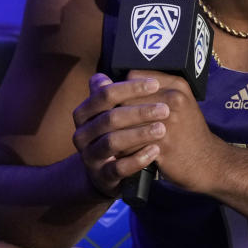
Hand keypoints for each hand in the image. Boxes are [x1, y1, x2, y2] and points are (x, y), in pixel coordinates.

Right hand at [71, 73, 169, 197]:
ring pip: (112, 142)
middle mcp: (82, 134)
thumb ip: (115, 93)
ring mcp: (90, 157)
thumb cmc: (114, 134)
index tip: (155, 84)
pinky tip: (155, 150)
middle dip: (140, 111)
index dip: (131, 88)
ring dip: (139, 134)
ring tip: (162, 129)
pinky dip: (138, 158)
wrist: (106, 173)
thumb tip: (122, 70)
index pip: (105, 94)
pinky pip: (118, 168)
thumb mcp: (111, 113)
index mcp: (83, 113)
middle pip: (110, 117)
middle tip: (165, 109)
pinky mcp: (102, 177)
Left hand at [120, 70, 227, 193]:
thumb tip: (117, 83)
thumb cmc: (187, 131)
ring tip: (111, 138)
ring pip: (125, 121)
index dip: (121, 89)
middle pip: (126, 98)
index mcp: (176, 84)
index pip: (133, 77)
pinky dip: (123, 150)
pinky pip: (131, 144)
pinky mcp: (162, 144)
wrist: (208, 161)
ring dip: (115, 132)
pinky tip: (121, 153)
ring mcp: (168, 122)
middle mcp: (173, 99)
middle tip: (107, 122)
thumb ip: (154, 90)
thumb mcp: (179, 102)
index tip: (115, 100)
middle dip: (114, 111)